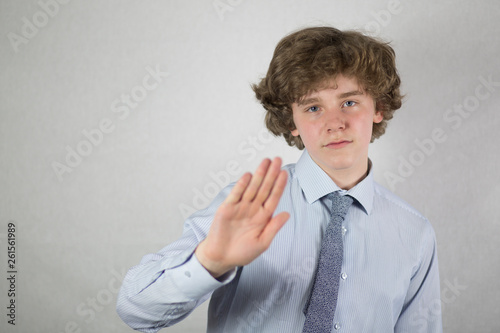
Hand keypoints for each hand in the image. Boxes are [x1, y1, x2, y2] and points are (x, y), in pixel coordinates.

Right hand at [195, 157, 289, 277]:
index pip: (273, 197)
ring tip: (265, 162)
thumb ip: (273, 228)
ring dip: (259, 175)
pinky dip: (241, 185)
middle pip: (264, 188)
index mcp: (263, 217)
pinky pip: (236, 194)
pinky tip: (248, 176)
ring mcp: (240, 207)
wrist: (221, 258)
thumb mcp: (262, 243)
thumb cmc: (242, 252)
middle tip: (277, 160)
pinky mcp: (227, 208)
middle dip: (271, 174)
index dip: (279, 185)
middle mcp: (253, 209)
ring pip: (252, 188)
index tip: (285, 173)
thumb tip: (287, 214)